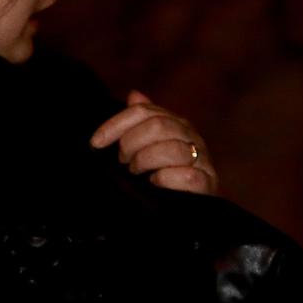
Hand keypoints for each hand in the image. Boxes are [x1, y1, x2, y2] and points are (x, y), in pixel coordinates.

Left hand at [89, 90, 217, 194]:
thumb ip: (141, 123)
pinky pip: (187, 175)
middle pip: (157, 126)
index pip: (143, 111)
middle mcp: (191, 136)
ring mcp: (202, 159)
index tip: (95, 143)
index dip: (115, 124)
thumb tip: (134, 94)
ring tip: (136, 172)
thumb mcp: (146, 147)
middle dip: (131, 144)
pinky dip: (165, 179)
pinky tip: (154, 183)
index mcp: (175, 123)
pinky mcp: (207, 183)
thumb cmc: (161, 175)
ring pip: (172, 149)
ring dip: (145, 161)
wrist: (187, 208)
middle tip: (123, 161)